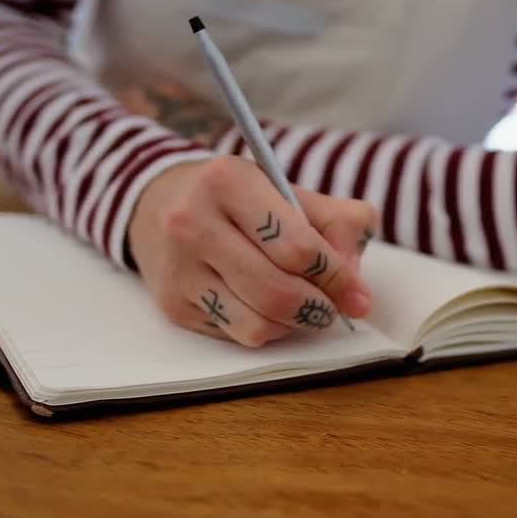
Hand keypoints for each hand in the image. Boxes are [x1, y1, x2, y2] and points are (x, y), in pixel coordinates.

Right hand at [128, 155, 378, 346]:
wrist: (159, 204)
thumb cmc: (241, 199)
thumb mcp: (289, 190)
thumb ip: (339, 224)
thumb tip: (356, 288)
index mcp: (229, 182)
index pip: (298, 247)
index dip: (338, 276)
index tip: (357, 292)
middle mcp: (193, 223)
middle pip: (278, 292)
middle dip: (320, 307)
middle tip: (335, 307)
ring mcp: (179, 268)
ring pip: (257, 324)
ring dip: (294, 324)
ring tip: (303, 306)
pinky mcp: (173, 305)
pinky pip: (238, 335)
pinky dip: (266, 329)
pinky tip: (265, 306)